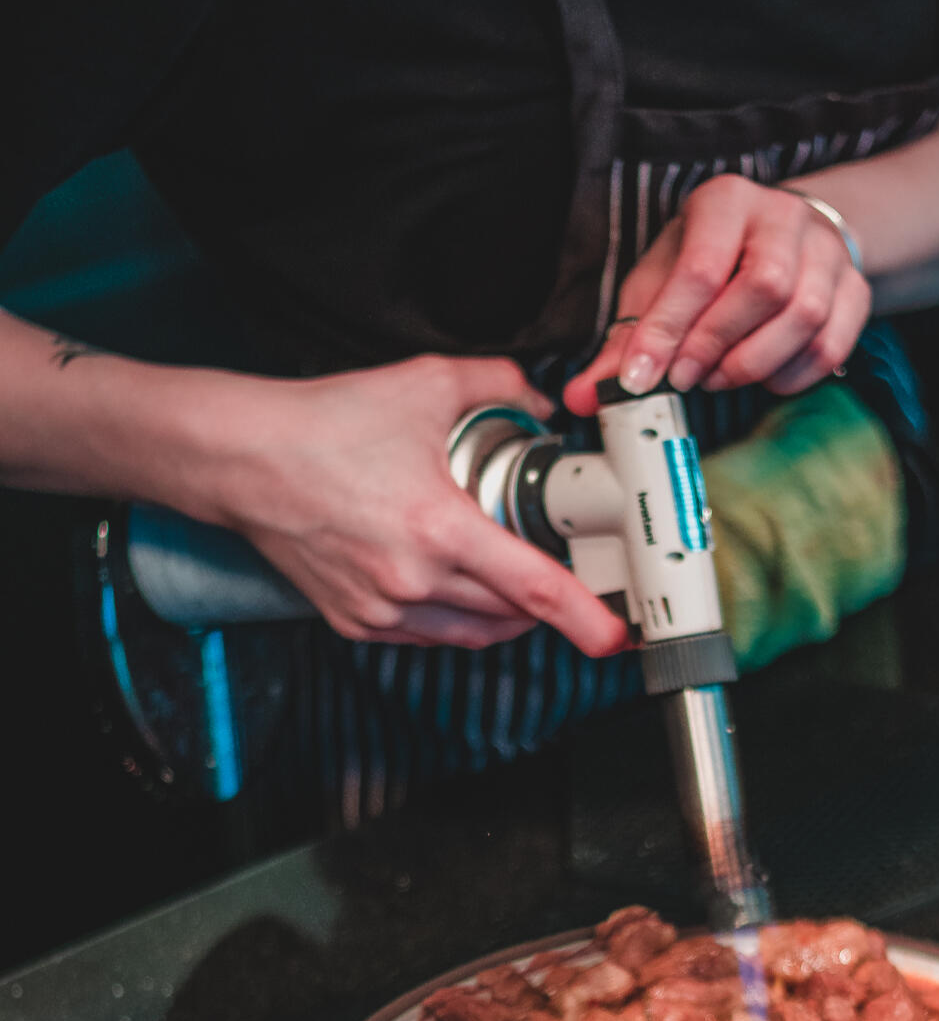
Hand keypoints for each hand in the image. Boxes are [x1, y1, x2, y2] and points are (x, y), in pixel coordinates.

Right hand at [209, 355, 626, 651]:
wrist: (242, 460)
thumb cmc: (323, 425)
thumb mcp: (424, 382)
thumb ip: (497, 386)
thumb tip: (540, 402)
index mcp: (439, 529)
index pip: (534, 588)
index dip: (584, 618)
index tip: (614, 638)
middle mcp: (414, 581)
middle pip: (511, 615)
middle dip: (545, 601)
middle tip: (561, 575)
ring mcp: (383, 611)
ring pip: (473, 634)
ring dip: (503, 615)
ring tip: (513, 581)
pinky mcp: (358, 624)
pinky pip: (429, 636)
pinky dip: (454, 618)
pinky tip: (456, 586)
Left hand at [562, 175, 870, 415]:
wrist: (780, 241)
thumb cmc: (709, 262)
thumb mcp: (660, 284)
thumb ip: (625, 341)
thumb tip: (582, 397)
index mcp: (726, 201)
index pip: (701, 268)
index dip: (668, 330)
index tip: (641, 379)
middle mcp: (783, 216)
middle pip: (764, 287)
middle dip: (716, 345)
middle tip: (686, 377)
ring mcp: (827, 251)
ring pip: (804, 316)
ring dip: (754, 363)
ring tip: (719, 377)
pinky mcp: (855, 288)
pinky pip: (832, 343)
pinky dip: (793, 375)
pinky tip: (763, 378)